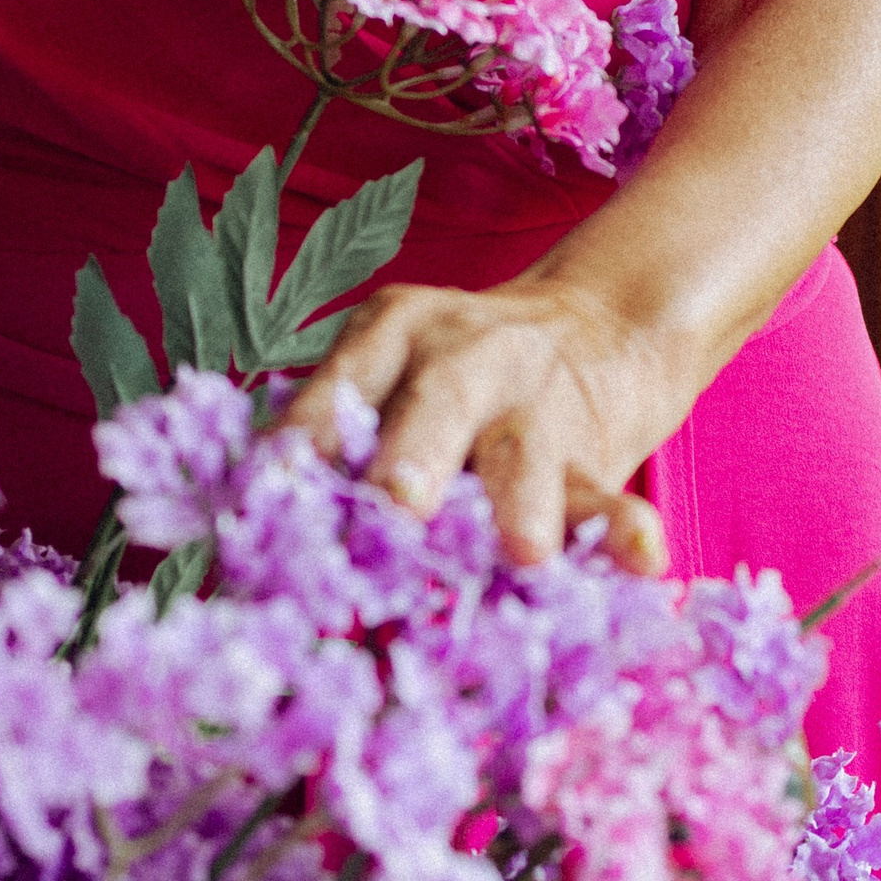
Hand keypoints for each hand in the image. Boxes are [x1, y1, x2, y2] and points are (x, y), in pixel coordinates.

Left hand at [283, 276, 675, 571]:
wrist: (602, 322)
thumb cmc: (458, 373)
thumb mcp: (391, 366)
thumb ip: (329, 433)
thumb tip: (241, 531)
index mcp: (392, 334)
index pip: (338, 392)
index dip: (301, 453)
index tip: (265, 508)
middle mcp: (465, 361)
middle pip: (436, 405)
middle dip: (414, 459)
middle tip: (396, 508)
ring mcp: (536, 408)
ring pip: (525, 459)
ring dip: (520, 507)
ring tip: (523, 554)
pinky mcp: (594, 455)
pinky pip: (608, 497)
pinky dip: (624, 532)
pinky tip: (640, 559)